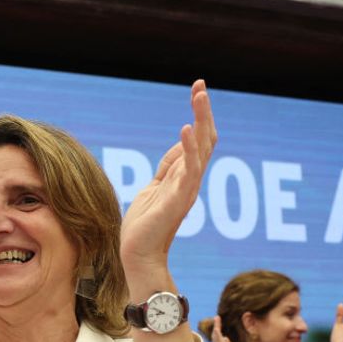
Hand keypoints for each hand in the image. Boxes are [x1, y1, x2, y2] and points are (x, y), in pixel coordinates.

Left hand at [120, 80, 216, 288]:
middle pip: (204, 140)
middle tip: (200, 86)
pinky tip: (185, 130)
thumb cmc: (143, 226)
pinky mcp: (176, 200)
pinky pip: (187, 172)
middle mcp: (190, 181)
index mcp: (185, 177)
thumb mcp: (153, 187)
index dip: (199, 115)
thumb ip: (167, 167)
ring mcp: (186, 190)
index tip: (198, 89)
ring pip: (200, 150)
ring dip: (201, 121)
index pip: (198, 140)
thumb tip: (179, 144)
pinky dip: (187, 150)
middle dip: (203, 111)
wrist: (138, 255)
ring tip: (199, 97)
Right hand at [211, 315, 252, 341]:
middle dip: (216, 327)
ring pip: (217, 339)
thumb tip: (226, 338)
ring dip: (216, 328)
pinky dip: (218, 336)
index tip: (218, 322)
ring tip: (217, 320)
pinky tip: (217, 330)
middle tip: (217, 317)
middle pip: (215, 338)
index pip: (217, 340)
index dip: (216, 331)